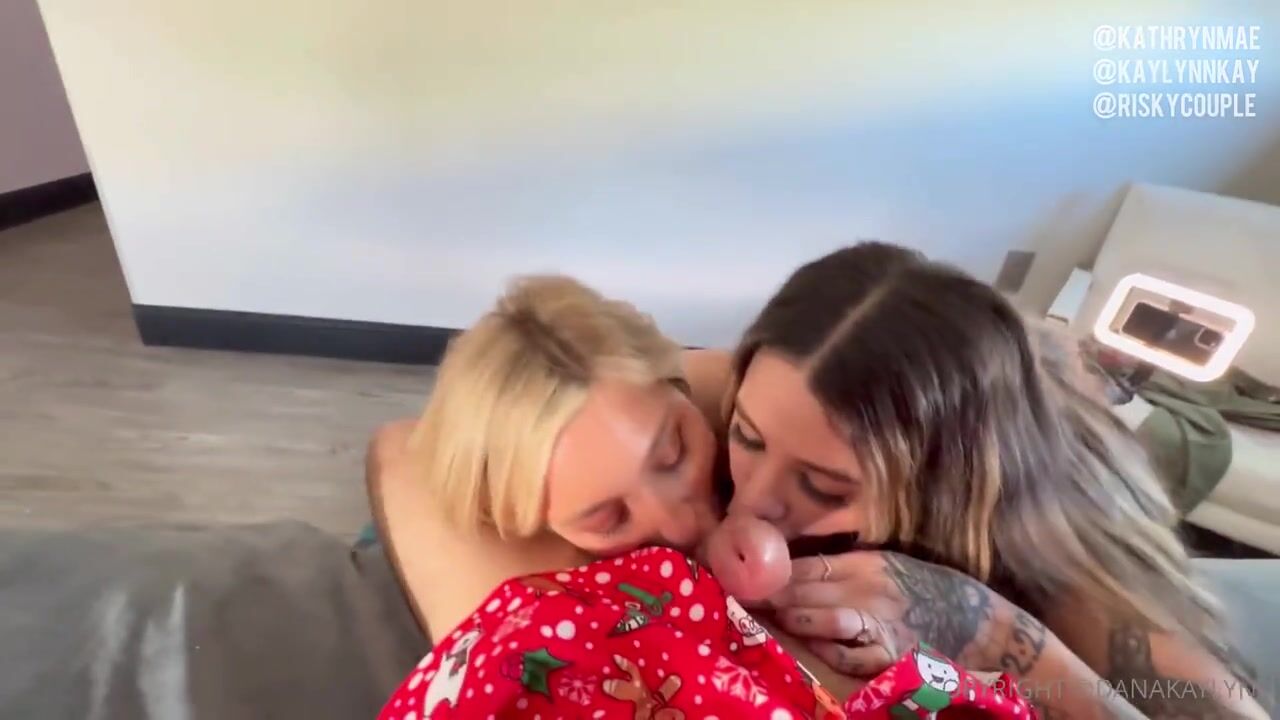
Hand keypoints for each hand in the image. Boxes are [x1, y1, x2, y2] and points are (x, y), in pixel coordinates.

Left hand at [767, 550, 1023, 678]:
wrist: (982, 624)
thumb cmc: (932, 592)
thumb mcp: (890, 567)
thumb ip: (846, 567)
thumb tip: (792, 569)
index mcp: (868, 563)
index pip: (810, 565)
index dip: (773, 571)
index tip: (742, 571)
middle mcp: (872, 590)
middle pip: (809, 590)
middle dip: (771, 595)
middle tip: (739, 595)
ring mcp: (881, 624)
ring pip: (823, 620)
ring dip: (793, 620)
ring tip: (769, 618)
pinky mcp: (891, 655)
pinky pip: (850, 655)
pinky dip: (828, 650)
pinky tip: (811, 646)